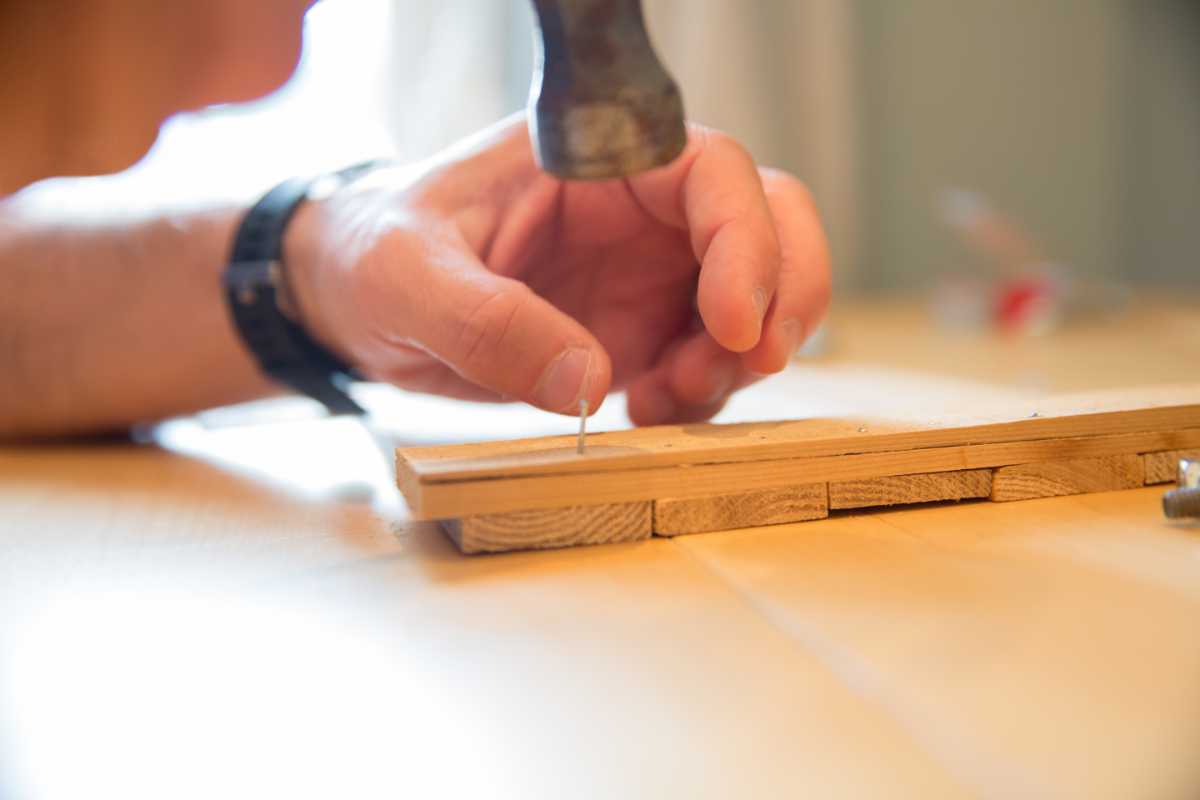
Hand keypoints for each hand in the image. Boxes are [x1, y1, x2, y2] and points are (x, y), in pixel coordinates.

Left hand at [285, 114, 829, 424]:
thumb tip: (588, 381)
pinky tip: (642, 413)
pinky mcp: (638, 332)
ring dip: (740, 359)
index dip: (746, 239)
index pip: (712, 170)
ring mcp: (646, 273)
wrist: (355, 302)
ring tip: (661, 401)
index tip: (731, 321)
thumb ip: (486, 321)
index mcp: (593, 162)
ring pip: (755, 299)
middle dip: (784, 292)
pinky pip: (708, 361)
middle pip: (769, 221)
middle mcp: (638, 211)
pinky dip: (704, 395)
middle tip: (751, 362)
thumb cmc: (376, 255)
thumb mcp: (407, 278)